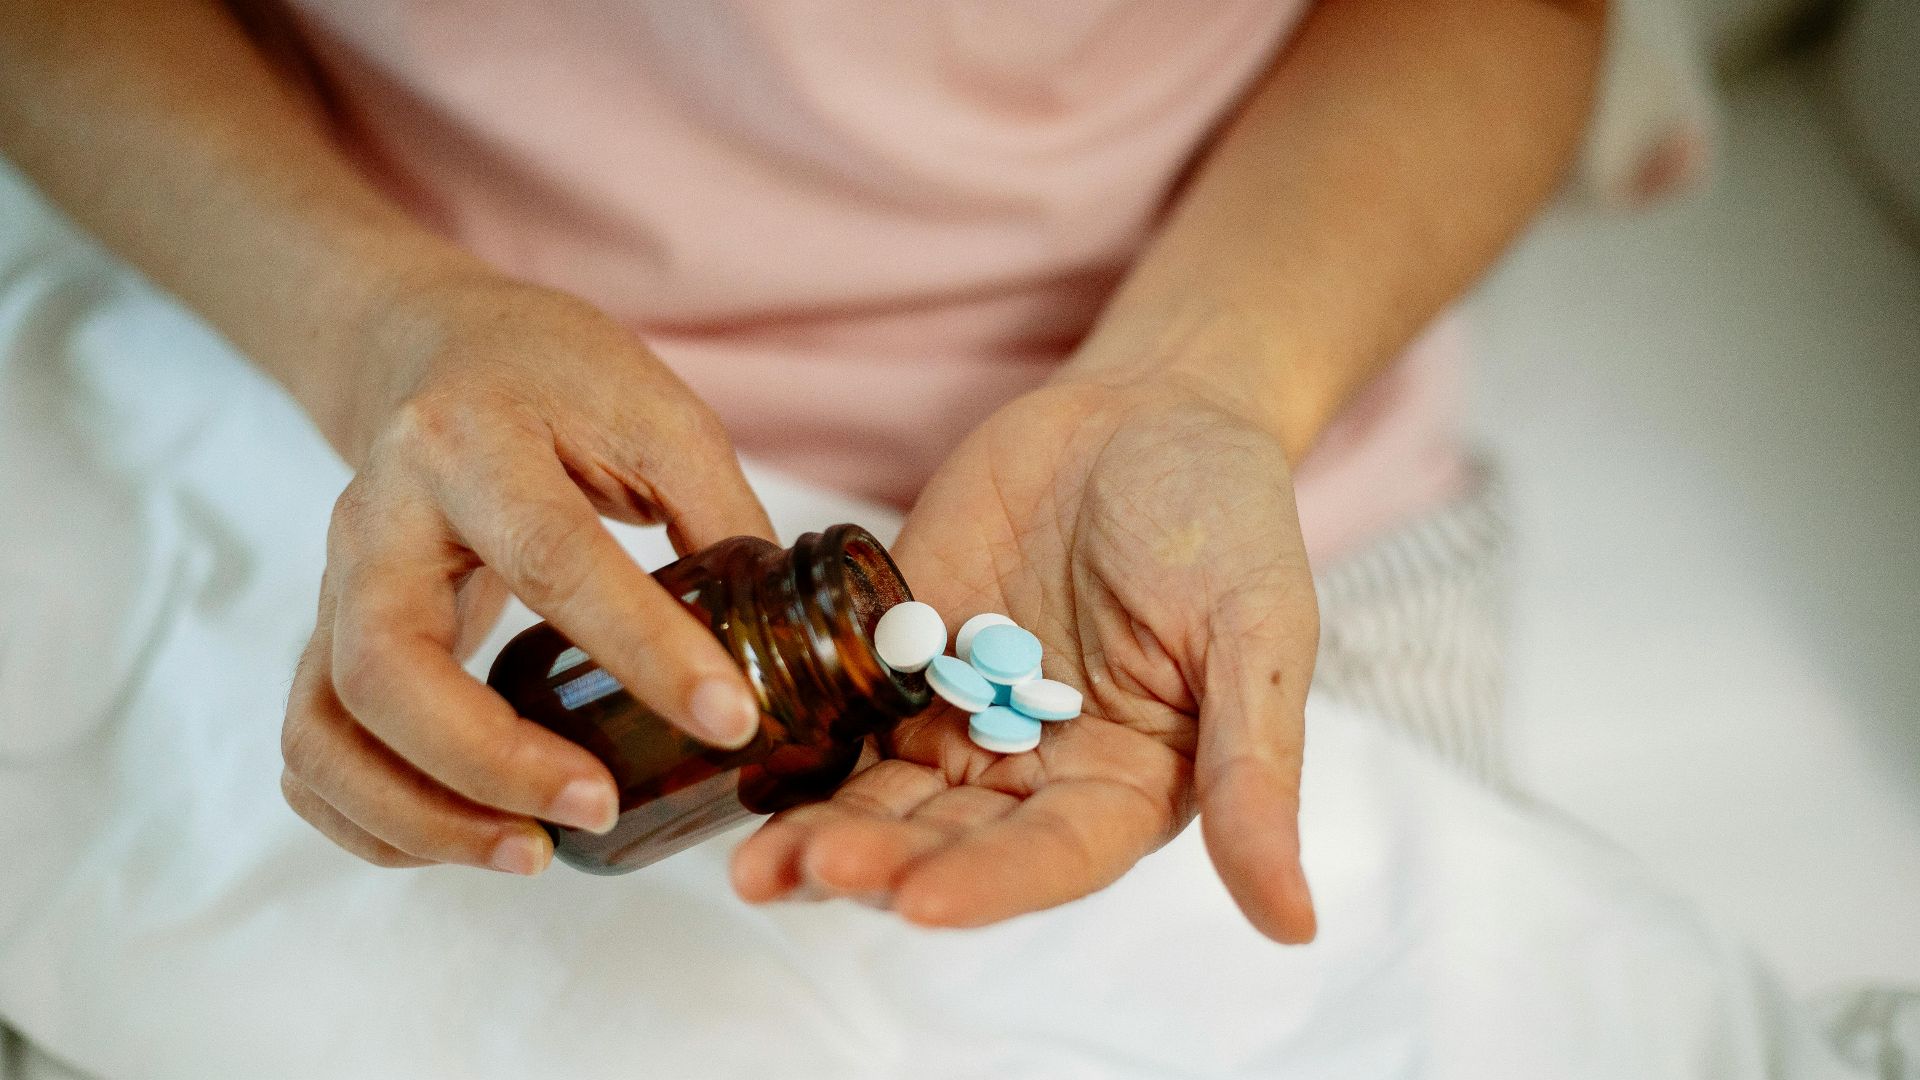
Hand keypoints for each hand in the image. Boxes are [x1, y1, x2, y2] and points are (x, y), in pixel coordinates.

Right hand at [280, 279, 773, 875]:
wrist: (431, 349)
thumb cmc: (552, 377)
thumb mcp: (655, 412)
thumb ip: (720, 516)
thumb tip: (798, 642)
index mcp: (472, 443)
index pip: (554, 558)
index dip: (645, 650)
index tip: (731, 720)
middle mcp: (377, 519)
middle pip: (385, 667)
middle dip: (490, 763)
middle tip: (597, 808)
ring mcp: (335, 585)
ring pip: (325, 728)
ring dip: (419, 815)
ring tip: (532, 851)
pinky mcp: (327, 637)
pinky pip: (312, 752)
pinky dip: (372, 819)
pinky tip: (470, 838)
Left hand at [732, 379, 1318, 941]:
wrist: (1152, 407)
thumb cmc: (1228, 517)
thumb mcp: (1259, 634)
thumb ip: (1257, 771)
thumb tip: (1294, 924)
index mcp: (1127, 784)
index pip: (1051, 858)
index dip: (986, 885)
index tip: (918, 900)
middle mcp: (1037, 767)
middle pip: (948, 840)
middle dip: (878, 861)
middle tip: (803, 869)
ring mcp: (964, 711)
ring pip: (884, 794)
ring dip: (820, 829)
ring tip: (752, 861)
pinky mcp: (906, 651)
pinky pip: (844, 709)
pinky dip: (797, 743)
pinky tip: (744, 764)